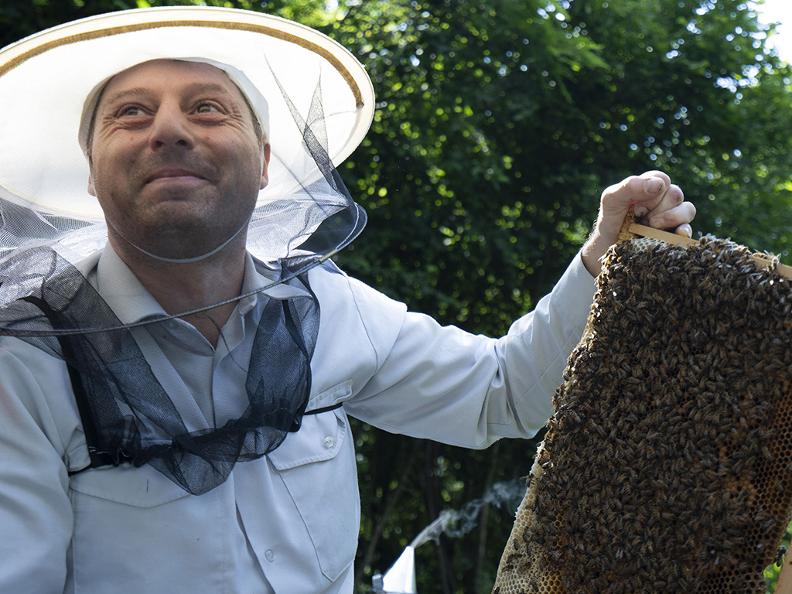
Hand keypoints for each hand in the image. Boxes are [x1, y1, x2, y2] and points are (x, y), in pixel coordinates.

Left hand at [581, 170, 695, 275]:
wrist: (609, 246)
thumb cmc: (611, 219)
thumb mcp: (612, 199)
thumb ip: (630, 186)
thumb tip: (660, 185)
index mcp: (651, 186)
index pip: (662, 180)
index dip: (650, 192)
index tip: (635, 206)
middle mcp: (666, 199)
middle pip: (675, 194)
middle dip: (656, 207)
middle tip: (639, 218)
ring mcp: (674, 217)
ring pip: (687, 209)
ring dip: (668, 218)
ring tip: (650, 227)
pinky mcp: (677, 234)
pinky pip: (688, 230)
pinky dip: (682, 232)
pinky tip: (673, 234)